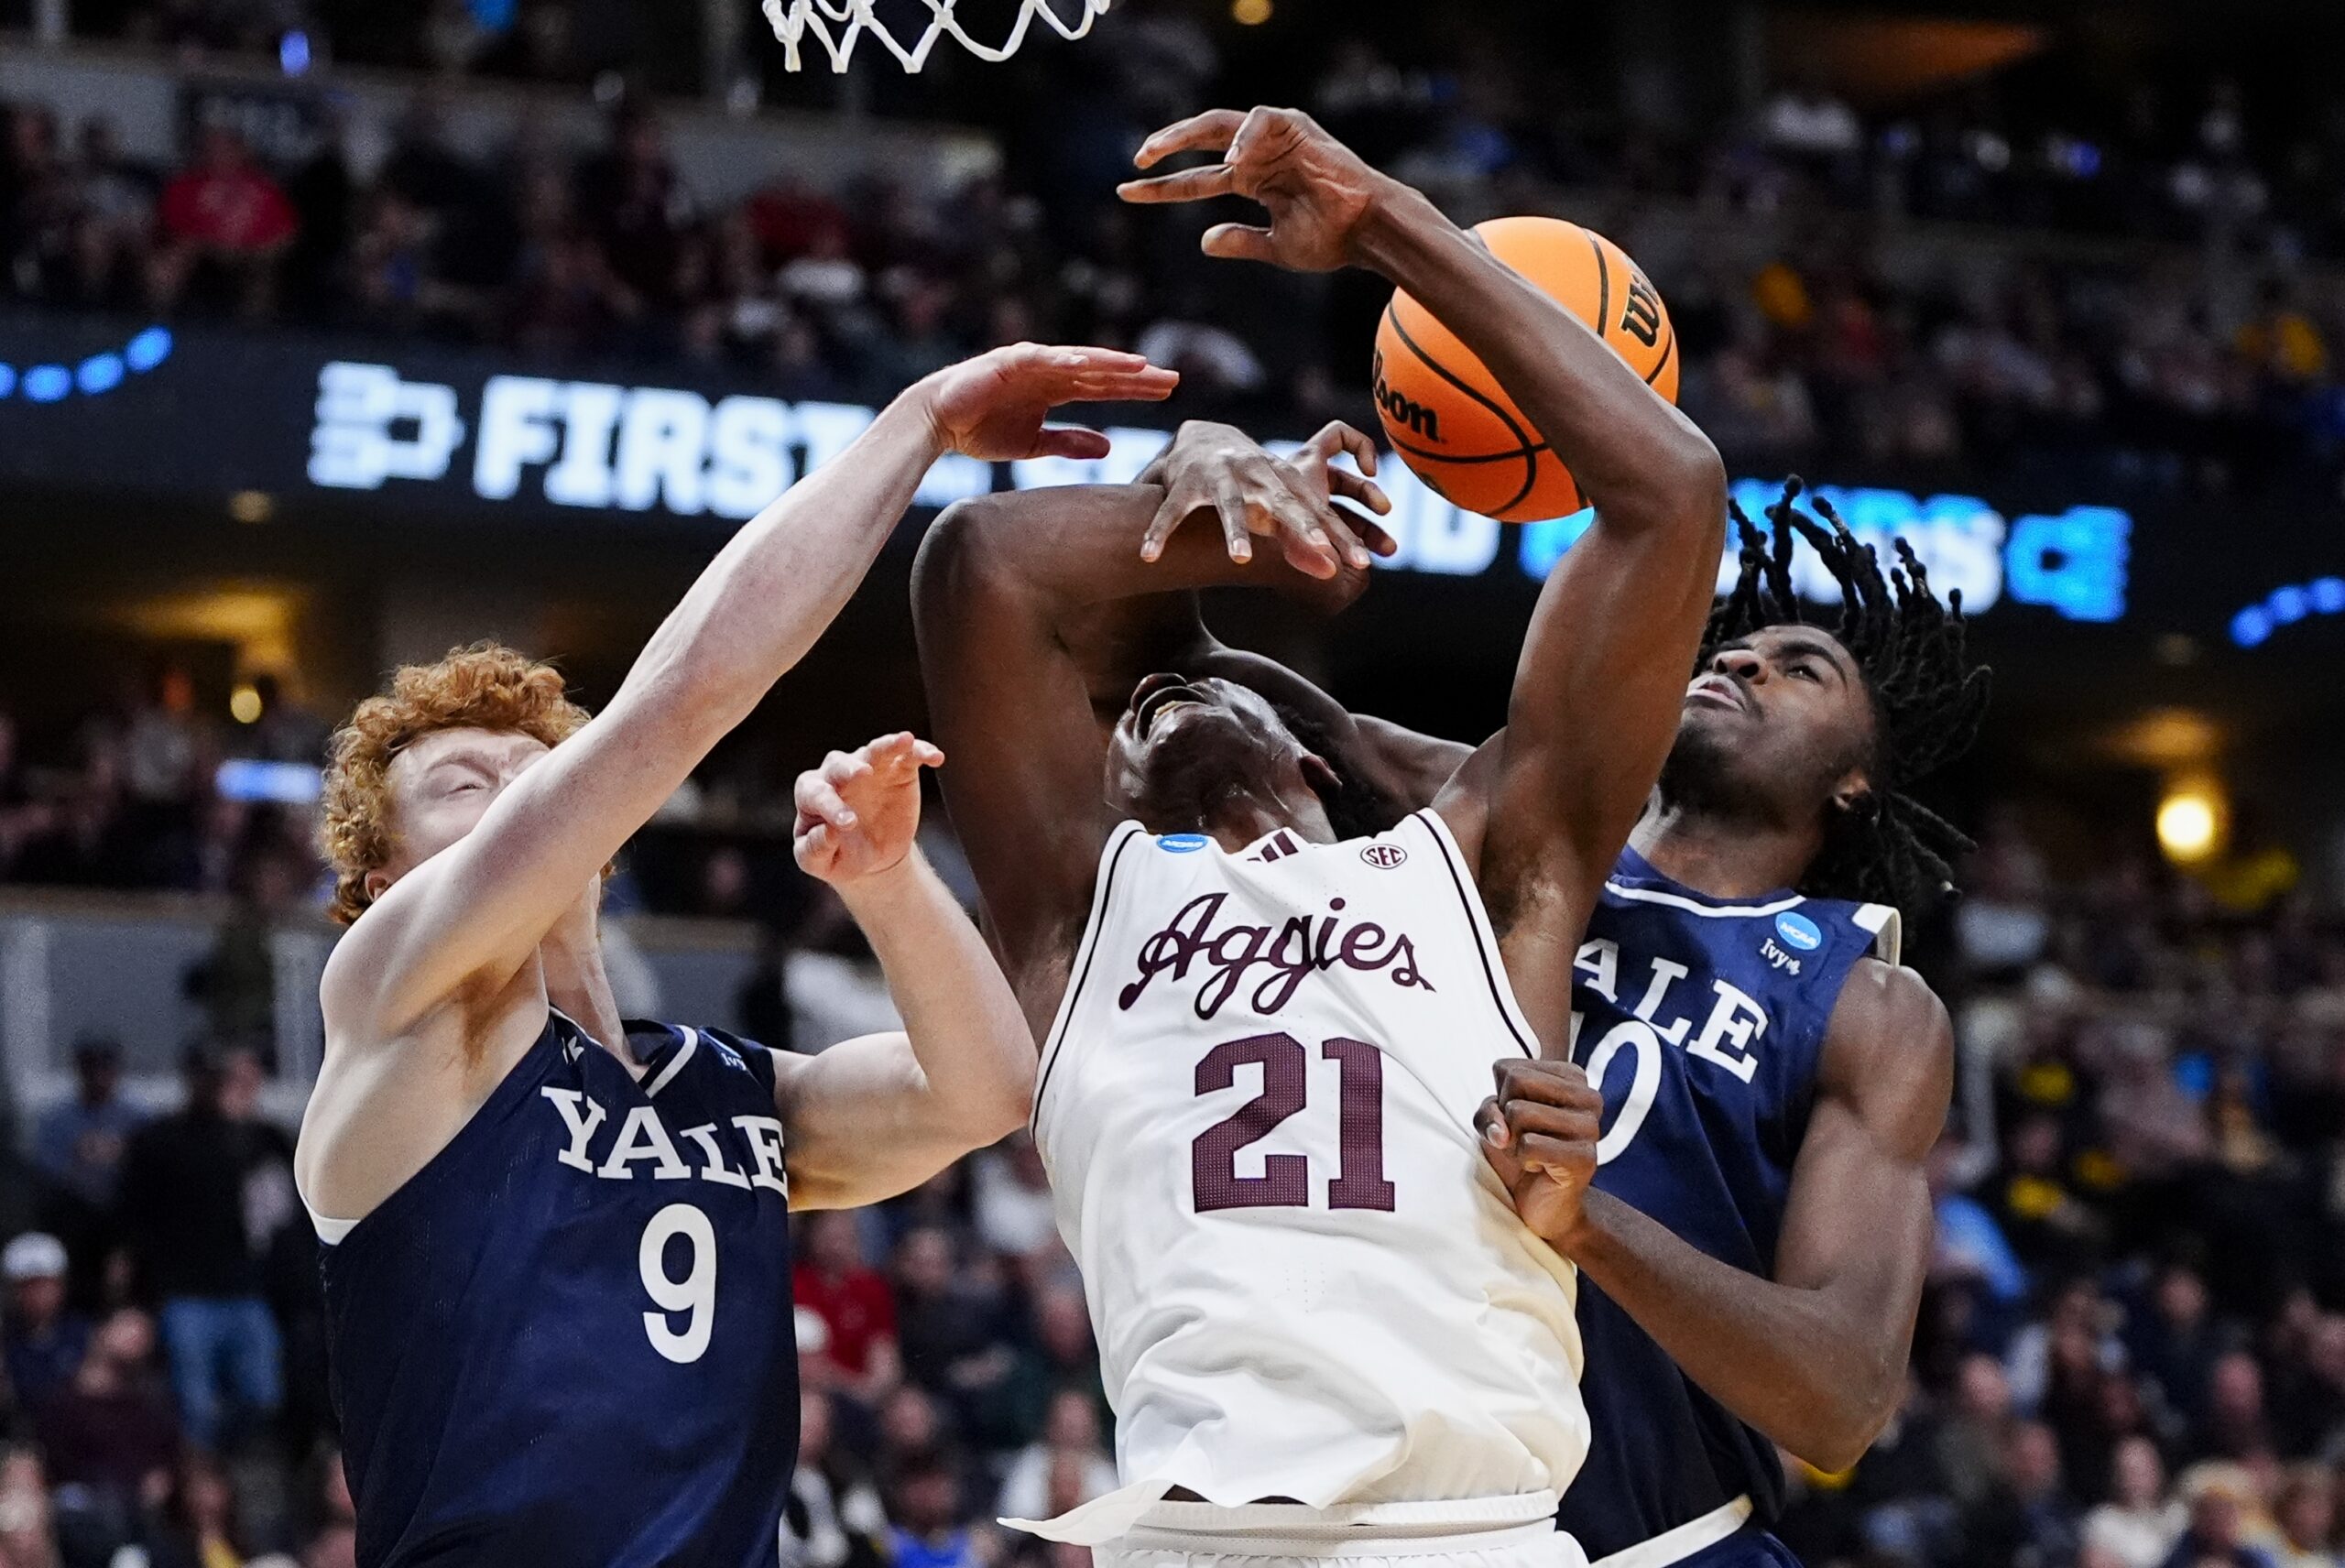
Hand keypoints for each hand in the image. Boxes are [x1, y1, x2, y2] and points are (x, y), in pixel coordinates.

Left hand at [793, 733, 944, 886]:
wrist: (874, 855)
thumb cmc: (839, 856)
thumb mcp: (820, 863)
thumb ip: (815, 850)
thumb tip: (827, 831)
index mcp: (812, 795)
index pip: (817, 795)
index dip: (831, 807)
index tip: (849, 824)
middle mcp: (836, 775)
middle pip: (840, 765)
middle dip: (851, 769)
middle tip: (863, 774)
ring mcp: (869, 768)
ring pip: (875, 751)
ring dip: (889, 745)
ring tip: (906, 740)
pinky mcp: (898, 770)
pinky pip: (909, 756)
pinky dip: (921, 752)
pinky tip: (935, 757)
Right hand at [917, 343, 1179, 461]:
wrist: (938, 422)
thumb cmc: (981, 429)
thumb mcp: (1034, 444)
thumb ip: (1069, 443)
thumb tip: (1108, 448)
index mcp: (1056, 389)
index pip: (1104, 387)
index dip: (1135, 390)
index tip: (1167, 392)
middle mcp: (1048, 371)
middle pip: (1100, 372)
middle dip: (1135, 375)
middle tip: (1172, 378)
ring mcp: (1030, 363)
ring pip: (1077, 361)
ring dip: (1108, 362)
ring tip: (1140, 366)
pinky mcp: (1007, 362)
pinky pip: (1039, 360)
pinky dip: (1060, 360)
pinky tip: (1084, 364)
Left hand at [1119, 107, 1394, 271]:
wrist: (1366, 230)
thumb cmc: (1330, 239)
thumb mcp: (1274, 247)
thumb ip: (1239, 242)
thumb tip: (1204, 242)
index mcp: (1252, 181)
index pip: (1197, 181)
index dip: (1163, 187)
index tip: (1127, 191)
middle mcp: (1258, 156)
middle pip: (1201, 142)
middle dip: (1166, 148)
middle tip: (1136, 161)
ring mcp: (1275, 139)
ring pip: (1219, 123)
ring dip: (1185, 133)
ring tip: (1157, 150)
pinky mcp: (1295, 127)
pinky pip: (1259, 119)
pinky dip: (1242, 136)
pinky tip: (1232, 160)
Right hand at [1138, 420, 1395, 579]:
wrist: (1205, 436)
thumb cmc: (1252, 482)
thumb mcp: (1278, 503)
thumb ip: (1303, 539)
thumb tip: (1333, 576)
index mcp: (1285, 483)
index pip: (1319, 514)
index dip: (1340, 538)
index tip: (1362, 564)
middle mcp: (1257, 478)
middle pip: (1285, 505)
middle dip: (1304, 529)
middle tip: (1323, 554)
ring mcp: (1221, 480)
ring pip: (1230, 507)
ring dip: (1236, 531)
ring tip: (1241, 558)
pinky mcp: (1186, 485)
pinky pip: (1173, 512)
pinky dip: (1161, 532)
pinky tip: (1150, 556)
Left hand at [1477, 1058, 1602, 1248]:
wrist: (1544, 1205)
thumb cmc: (1519, 1154)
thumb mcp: (1495, 1123)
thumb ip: (1489, 1110)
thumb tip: (1502, 1133)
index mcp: (1572, 1077)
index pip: (1507, 1068)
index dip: (1499, 1098)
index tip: (1519, 1121)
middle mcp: (1589, 1097)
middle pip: (1516, 1081)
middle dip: (1505, 1115)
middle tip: (1523, 1138)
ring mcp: (1590, 1127)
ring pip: (1519, 1112)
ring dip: (1513, 1140)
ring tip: (1532, 1154)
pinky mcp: (1585, 1158)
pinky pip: (1528, 1145)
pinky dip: (1522, 1160)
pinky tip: (1540, 1168)